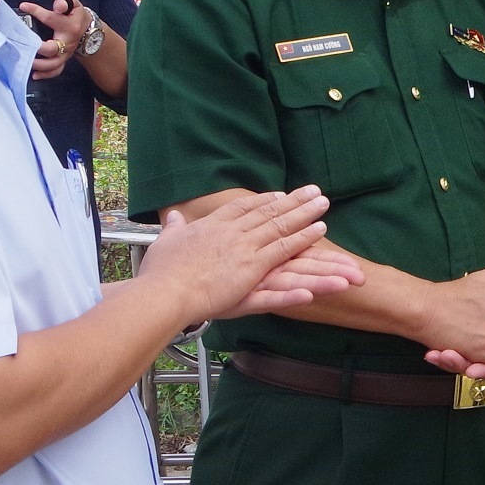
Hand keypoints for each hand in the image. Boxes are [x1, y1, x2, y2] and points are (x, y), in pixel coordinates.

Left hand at [19, 0, 86, 81]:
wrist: (89, 31)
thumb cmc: (76, 15)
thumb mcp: (74, 3)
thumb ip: (65, 1)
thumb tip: (58, 5)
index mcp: (69, 25)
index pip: (50, 18)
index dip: (35, 11)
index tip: (24, 6)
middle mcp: (67, 42)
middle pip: (52, 49)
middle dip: (37, 48)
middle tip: (23, 43)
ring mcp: (65, 53)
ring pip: (53, 64)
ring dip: (40, 65)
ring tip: (26, 61)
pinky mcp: (63, 60)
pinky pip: (56, 70)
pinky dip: (46, 75)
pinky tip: (34, 75)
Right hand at [140, 186, 346, 320]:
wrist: (163, 292)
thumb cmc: (160, 272)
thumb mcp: (164, 243)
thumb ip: (174, 229)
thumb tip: (173, 216)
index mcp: (213, 227)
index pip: (244, 208)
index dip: (264, 201)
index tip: (280, 195)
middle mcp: (233, 234)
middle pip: (269, 213)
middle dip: (294, 202)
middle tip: (315, 192)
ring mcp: (244, 251)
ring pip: (281, 230)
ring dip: (304, 218)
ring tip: (324, 209)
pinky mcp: (251, 270)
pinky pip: (283, 255)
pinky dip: (301, 244)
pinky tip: (319, 237)